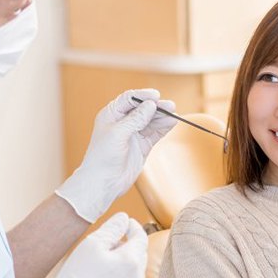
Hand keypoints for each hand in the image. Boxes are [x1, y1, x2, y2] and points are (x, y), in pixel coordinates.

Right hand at [27, 212, 147, 277]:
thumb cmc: (78, 276)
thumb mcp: (93, 243)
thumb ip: (112, 227)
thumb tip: (124, 219)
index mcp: (132, 260)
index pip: (141, 236)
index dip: (132, 226)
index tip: (123, 222)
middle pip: (139, 253)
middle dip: (127, 244)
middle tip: (107, 242)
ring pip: (134, 270)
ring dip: (124, 261)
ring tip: (102, 261)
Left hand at [56, 88, 176, 222]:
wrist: (103, 182)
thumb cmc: (102, 157)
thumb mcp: (118, 133)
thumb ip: (135, 119)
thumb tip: (151, 105)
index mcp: (112, 114)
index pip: (129, 99)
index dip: (143, 96)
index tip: (156, 96)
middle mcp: (123, 122)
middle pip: (143, 109)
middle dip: (157, 107)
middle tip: (170, 106)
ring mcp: (133, 134)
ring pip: (151, 121)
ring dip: (162, 117)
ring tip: (174, 114)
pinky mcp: (142, 146)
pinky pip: (155, 133)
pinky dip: (164, 128)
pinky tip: (172, 123)